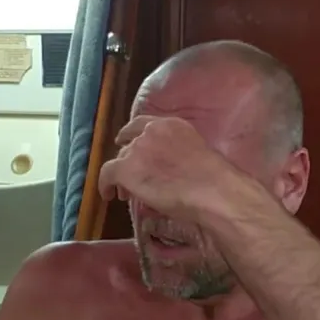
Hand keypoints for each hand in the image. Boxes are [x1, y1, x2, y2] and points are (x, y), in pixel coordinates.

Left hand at [97, 116, 240, 221]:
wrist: (212, 190)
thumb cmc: (214, 179)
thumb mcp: (195, 154)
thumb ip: (177, 153)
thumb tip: (168, 170)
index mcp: (171, 124)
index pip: (143, 124)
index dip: (132, 136)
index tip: (127, 143)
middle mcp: (151, 131)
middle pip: (130, 144)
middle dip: (128, 159)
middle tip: (130, 177)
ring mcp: (137, 148)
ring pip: (120, 160)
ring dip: (121, 175)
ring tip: (124, 192)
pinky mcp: (126, 168)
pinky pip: (106, 174)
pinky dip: (104, 185)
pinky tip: (108, 195)